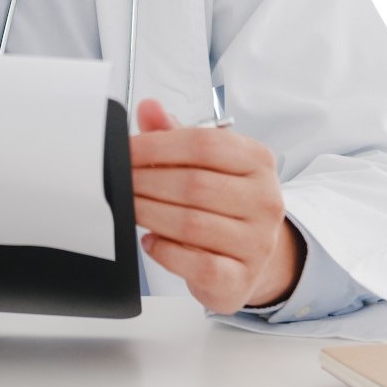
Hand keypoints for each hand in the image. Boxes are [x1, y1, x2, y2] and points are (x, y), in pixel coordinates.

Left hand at [130, 99, 303, 313]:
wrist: (251, 254)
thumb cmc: (223, 200)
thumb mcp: (204, 161)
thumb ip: (173, 134)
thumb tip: (148, 108)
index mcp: (258, 160)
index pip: (204, 143)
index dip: (157, 145)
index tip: (127, 150)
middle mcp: (265, 200)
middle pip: (194, 185)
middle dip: (147, 182)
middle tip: (121, 181)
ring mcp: (258, 242)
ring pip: (191, 225)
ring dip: (150, 214)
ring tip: (130, 207)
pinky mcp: (242, 279)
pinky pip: (199, 264)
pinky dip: (166, 252)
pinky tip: (151, 240)